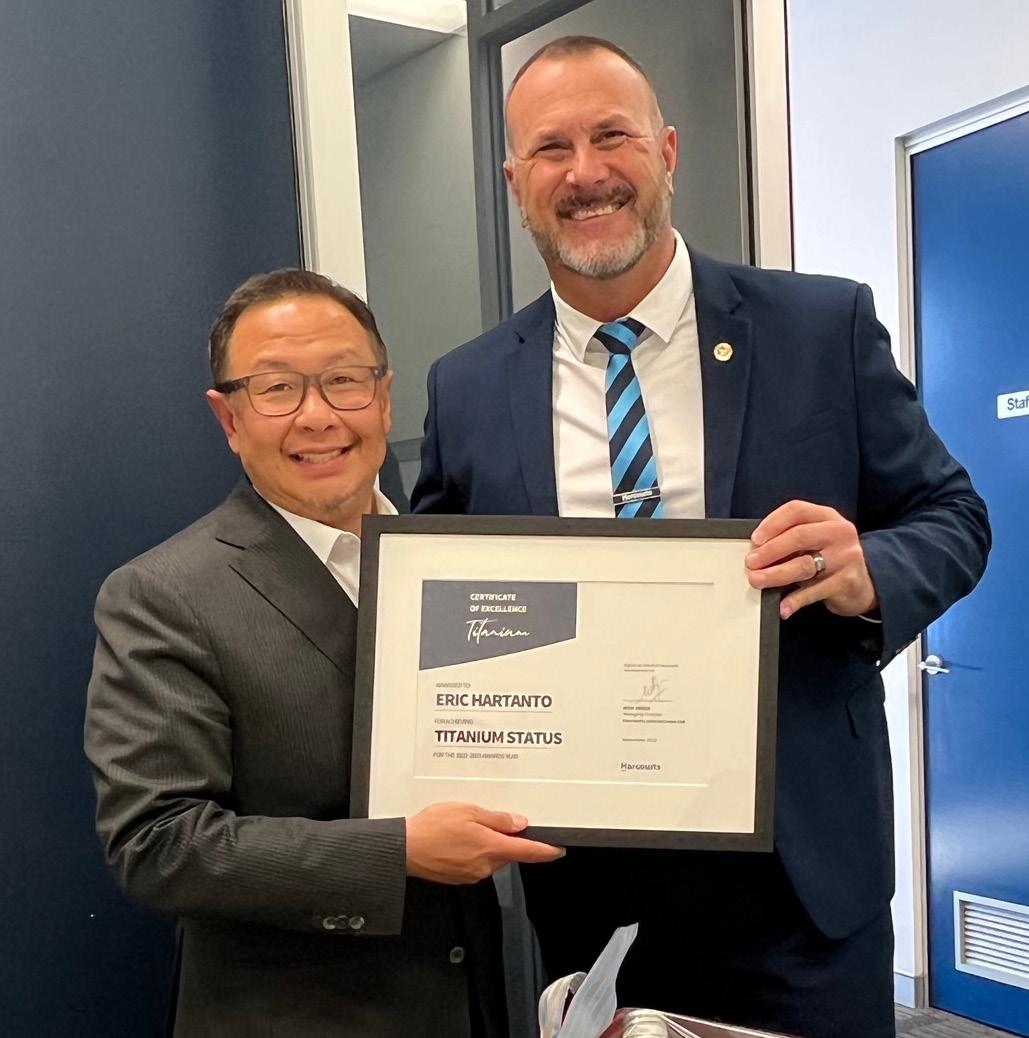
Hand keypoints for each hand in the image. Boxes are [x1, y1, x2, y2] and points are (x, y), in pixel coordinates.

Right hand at [405, 802, 564, 883]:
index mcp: (491, 848)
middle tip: (488, 819)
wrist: (404, 849)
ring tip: (465, 827)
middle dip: (505, 838)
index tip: (557, 849)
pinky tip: (457, 839)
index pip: (529, 852)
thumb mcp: (468, 811)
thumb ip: (498, 819)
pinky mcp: (460, 877)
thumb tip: (519, 824)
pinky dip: (474, 850)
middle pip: (508, 852)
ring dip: (487, 843)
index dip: (546, 850)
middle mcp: (486, 866)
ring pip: (492, 857)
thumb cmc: (432, 827)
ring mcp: (473, 873)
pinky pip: (476, 862)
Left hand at [745, 500, 877, 619]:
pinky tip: (782, 606)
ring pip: (804, 565)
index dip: (772, 523)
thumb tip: (757, 550)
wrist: (863, 584)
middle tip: (750, 563)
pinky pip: (814, 591)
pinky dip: (795, 600)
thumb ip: (790, 539)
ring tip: (757, 580)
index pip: (796, 511)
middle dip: (769, 551)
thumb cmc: (829, 558)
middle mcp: (839, 532)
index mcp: (827, 517)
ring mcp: (846, 557)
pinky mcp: (846, 582)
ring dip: (776, 574)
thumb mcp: (815, 540)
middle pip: (798, 537)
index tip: (755, 539)